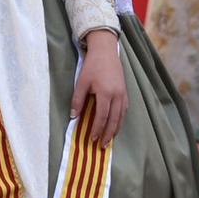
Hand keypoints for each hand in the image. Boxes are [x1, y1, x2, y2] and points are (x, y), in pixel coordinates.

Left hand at [70, 28, 127, 146]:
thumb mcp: (81, 82)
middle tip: (101, 146)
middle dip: (107, 134)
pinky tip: (115, 125)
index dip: (97, 129)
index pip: (102, 117)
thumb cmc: (92, 66)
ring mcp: (123, 94)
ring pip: (121, 117)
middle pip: (114, 120)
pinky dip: (120, 120)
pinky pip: (124, 110)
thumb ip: (77, 100)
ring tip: (108, 140)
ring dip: (115, 130)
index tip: (91, 139)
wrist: (106, 52)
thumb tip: (73, 116)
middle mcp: (117, 96)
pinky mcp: (125, 92)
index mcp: (105, 93)